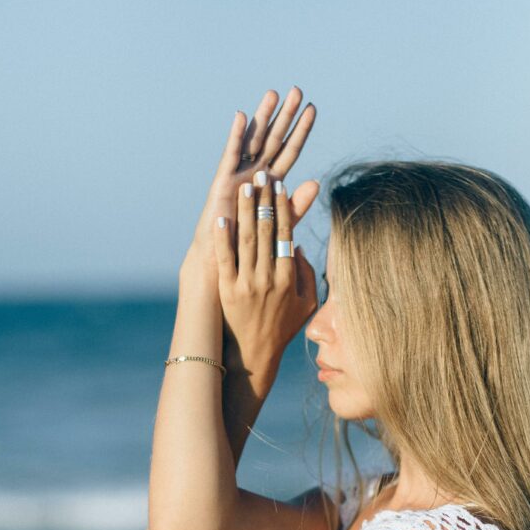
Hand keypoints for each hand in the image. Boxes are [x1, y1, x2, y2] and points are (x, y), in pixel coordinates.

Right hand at [181, 87, 318, 293]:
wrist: (224, 262)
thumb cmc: (250, 246)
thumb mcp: (279, 223)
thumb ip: (296, 204)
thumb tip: (317, 183)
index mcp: (271, 183)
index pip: (290, 151)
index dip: (301, 131)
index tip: (313, 109)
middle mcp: (255, 174)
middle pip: (274, 138)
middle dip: (285, 115)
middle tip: (297, 90)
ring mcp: (238, 175)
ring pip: (253, 140)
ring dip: (263, 116)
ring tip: (274, 93)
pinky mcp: (222, 182)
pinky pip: (231, 155)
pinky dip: (237, 136)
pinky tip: (243, 116)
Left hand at [213, 173, 317, 369]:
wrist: (255, 354)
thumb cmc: (283, 328)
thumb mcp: (307, 305)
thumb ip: (307, 275)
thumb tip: (300, 247)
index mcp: (289, 279)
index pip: (286, 235)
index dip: (284, 208)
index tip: (281, 186)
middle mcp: (269, 278)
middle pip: (266, 230)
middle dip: (263, 199)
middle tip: (261, 175)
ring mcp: (247, 284)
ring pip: (246, 239)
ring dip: (244, 210)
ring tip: (243, 186)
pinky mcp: (227, 290)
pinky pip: (225, 258)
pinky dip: (223, 237)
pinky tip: (221, 217)